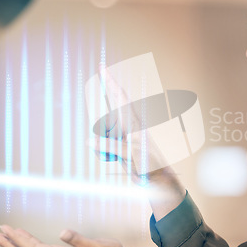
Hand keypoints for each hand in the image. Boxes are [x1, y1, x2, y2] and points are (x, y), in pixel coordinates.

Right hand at [94, 68, 185, 219]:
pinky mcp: (120, 146)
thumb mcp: (130, 155)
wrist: (157, 179)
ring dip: (103, 146)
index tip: (102, 66)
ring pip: (102, 134)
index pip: (119, 97)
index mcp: (134, 123)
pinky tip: (115, 161)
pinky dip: (103, 152)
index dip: (110, 81)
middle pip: (106, 119)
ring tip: (119, 158)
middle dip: (103, 129)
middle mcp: (128, 126)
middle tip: (115, 146)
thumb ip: (110, 146)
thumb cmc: (150, 165)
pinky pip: (103, 145)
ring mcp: (123, 136)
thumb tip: (89, 141)